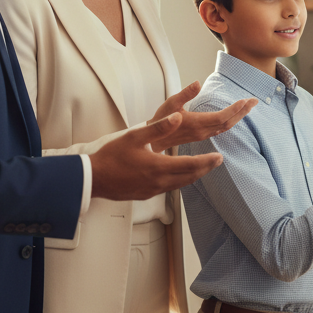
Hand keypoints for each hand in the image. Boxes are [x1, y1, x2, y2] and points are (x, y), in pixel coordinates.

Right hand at [89, 114, 222, 199]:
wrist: (94, 178)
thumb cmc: (112, 156)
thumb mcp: (135, 137)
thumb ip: (159, 127)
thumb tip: (178, 117)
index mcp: (158, 166)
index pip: (190, 165)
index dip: (207, 161)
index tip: (218, 157)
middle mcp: (159, 182)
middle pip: (190, 177)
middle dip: (205, 168)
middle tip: (217, 161)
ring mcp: (153, 190)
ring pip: (181, 184)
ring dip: (194, 175)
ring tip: (203, 167)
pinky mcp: (147, 194)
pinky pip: (170, 188)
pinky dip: (180, 180)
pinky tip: (179, 175)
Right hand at [148, 81, 256, 150]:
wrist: (154, 141)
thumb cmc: (160, 121)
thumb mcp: (170, 104)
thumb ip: (185, 94)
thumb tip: (197, 83)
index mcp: (196, 123)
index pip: (221, 117)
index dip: (234, 109)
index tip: (245, 100)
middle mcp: (203, 131)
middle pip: (228, 123)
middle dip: (243, 111)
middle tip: (255, 100)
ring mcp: (203, 135)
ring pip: (226, 127)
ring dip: (239, 116)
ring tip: (249, 106)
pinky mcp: (202, 135)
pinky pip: (222, 129)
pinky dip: (232, 120)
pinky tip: (236, 115)